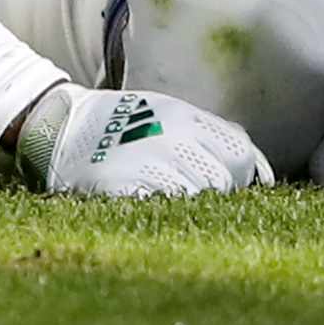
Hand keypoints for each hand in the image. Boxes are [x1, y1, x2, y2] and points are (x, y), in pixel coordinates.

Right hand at [15, 83, 274, 196]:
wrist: (64, 124)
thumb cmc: (128, 124)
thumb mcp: (172, 114)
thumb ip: (212, 136)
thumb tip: (259, 173)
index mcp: (186, 117)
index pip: (239, 153)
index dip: (242, 174)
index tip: (230, 183)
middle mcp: (171, 136)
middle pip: (220, 180)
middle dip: (217, 192)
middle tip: (198, 195)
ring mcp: (146, 160)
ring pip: (194, 196)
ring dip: (191, 205)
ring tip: (174, 200)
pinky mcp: (120, 185)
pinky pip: (159, 206)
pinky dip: (164, 210)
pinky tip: (155, 206)